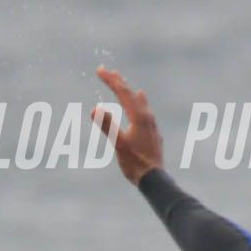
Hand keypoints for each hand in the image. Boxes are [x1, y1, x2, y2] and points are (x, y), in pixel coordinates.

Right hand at [92, 66, 163, 182]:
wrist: (154, 180)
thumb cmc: (135, 163)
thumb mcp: (118, 144)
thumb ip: (108, 126)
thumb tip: (95, 109)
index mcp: (139, 117)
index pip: (122, 93)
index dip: (111, 80)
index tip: (99, 70)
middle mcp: (147, 118)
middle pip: (132, 96)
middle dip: (120, 84)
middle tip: (110, 72)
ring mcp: (152, 127)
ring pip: (142, 106)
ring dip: (133, 96)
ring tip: (132, 90)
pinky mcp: (153, 136)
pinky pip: (146, 116)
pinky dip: (140, 110)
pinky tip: (143, 114)